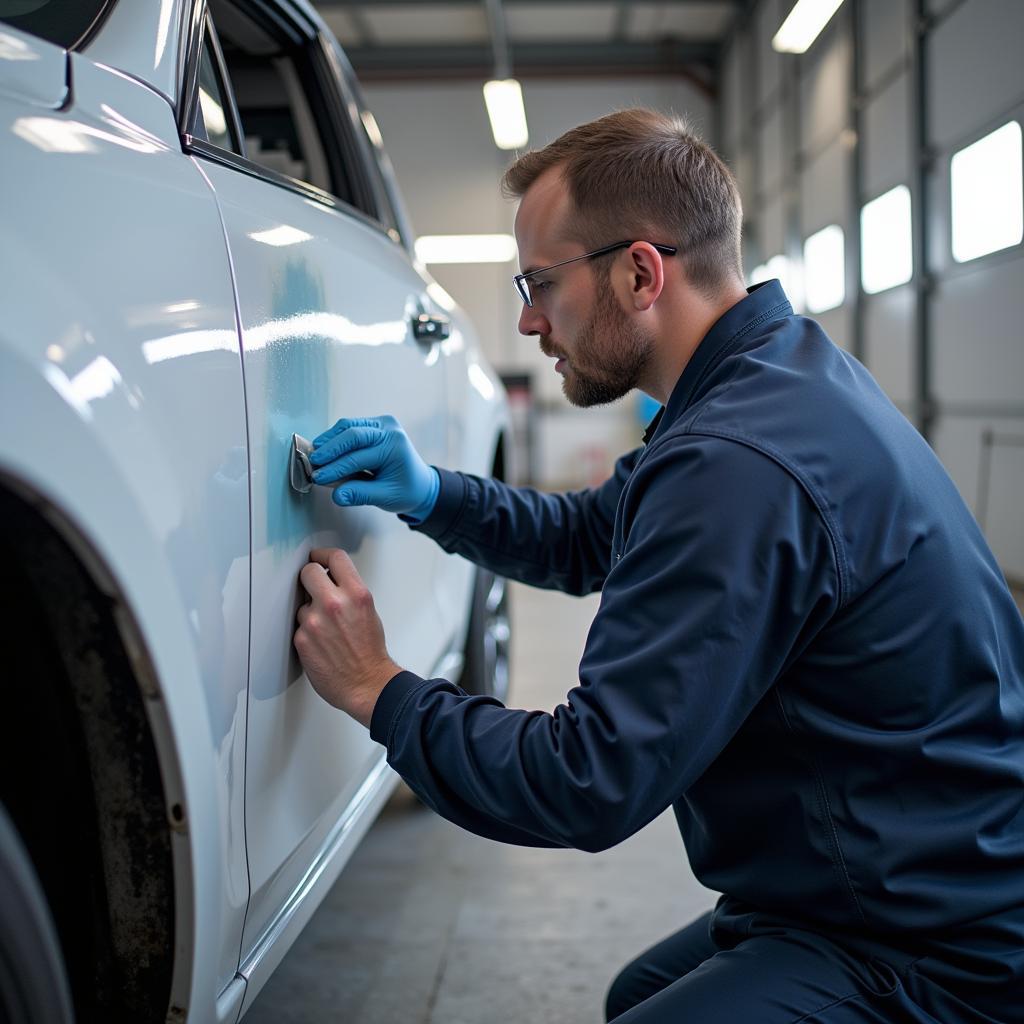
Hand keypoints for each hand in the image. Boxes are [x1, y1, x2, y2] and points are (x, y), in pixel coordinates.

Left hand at [294, 548, 403, 726]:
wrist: (366, 683)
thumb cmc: (370, 652)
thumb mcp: (368, 612)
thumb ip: (349, 592)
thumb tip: (332, 581)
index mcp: (356, 594)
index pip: (334, 558)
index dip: (323, 556)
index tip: (318, 558)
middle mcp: (334, 604)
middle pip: (308, 571)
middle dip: (310, 577)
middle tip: (314, 586)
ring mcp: (315, 621)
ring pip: (301, 602)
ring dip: (309, 610)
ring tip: (325, 628)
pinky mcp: (302, 638)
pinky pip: (298, 624)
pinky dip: (306, 631)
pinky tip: (320, 641)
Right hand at [308, 415, 439, 520]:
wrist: (420, 484)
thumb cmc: (405, 491)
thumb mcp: (386, 498)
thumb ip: (361, 495)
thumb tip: (337, 496)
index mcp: (396, 447)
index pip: (359, 456)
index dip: (336, 468)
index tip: (318, 478)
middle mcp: (390, 429)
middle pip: (352, 434)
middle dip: (330, 449)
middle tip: (313, 462)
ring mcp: (382, 423)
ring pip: (348, 426)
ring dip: (330, 440)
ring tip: (314, 454)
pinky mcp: (374, 424)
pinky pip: (350, 427)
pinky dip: (336, 438)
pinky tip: (323, 449)